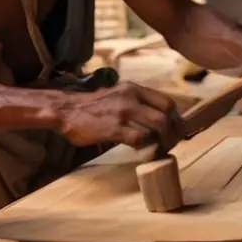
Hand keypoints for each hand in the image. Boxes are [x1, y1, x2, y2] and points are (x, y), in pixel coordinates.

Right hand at [58, 82, 179, 148]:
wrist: (65, 110)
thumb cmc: (92, 106)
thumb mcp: (117, 94)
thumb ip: (136, 101)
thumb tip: (156, 117)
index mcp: (133, 88)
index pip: (167, 101)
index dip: (176, 119)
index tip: (175, 131)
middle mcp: (131, 97)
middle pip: (167, 114)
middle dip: (174, 132)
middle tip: (171, 144)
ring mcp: (123, 112)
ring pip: (158, 126)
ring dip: (164, 141)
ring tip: (161, 150)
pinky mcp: (114, 128)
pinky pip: (140, 139)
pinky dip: (147, 148)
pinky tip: (145, 153)